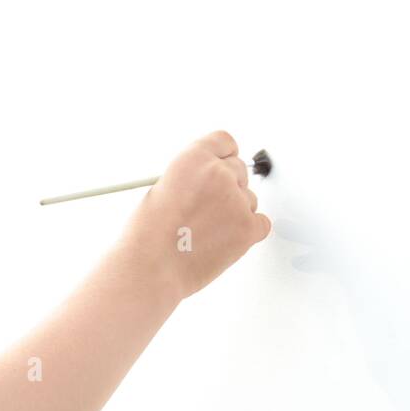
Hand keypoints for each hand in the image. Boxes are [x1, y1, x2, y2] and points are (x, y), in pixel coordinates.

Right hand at [117, 130, 270, 301]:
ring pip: (249, 199)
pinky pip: (261, 223)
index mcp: (193, 159)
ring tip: (206, 232)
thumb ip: (190, 178)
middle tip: (208, 211)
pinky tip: (223, 240)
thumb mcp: (161, 189)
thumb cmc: (148, 237)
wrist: (151, 268)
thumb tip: (206, 183)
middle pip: (240, 170)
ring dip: (235, 213)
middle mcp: (218, 174)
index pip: (224, 142)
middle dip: (227, 188)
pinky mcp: (249, 227)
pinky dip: (247, 232)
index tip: (222, 166)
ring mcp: (237, 200)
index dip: (223, 157)